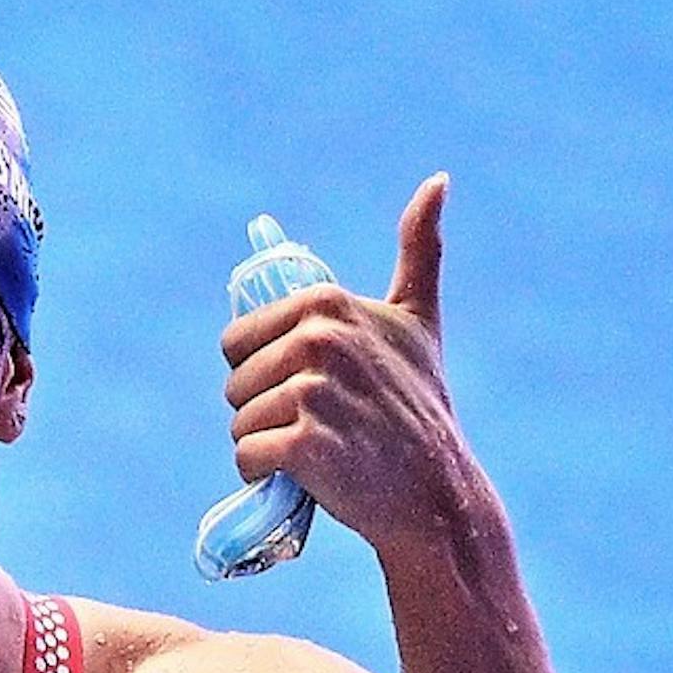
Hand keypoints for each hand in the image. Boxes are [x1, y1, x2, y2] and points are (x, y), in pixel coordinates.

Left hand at [219, 174, 486, 559]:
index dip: (265, 371)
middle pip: (235, 383)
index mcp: (326, 304)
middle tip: (324, 425)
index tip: (314, 386)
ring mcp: (310, 391)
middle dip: (265, 411)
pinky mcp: (303, 444)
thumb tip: (437, 181)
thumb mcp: (417, 320)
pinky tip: (306, 476)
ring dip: (268, 445)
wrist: (435, 491)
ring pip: (239, 423)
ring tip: (323, 449)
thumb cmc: (419, 406)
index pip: (238, 341)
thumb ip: (419, 250)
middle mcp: (317, 339)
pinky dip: (264, 475)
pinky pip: (246, 458)